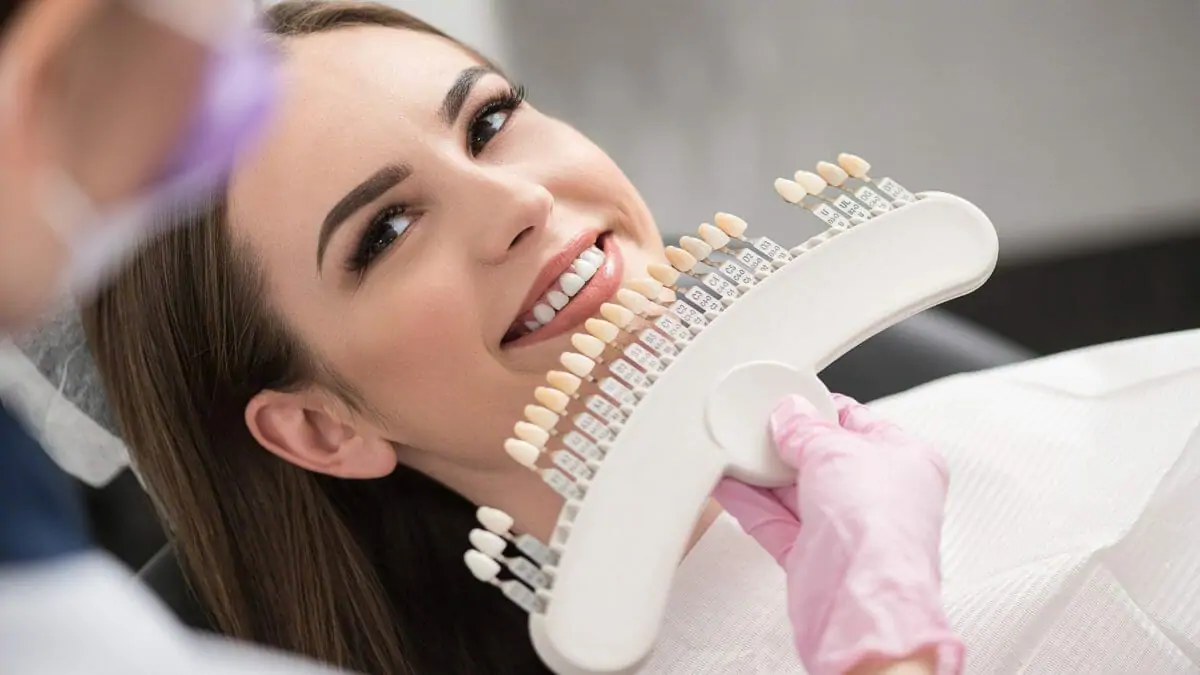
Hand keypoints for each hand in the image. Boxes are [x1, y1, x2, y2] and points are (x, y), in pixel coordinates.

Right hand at [713, 394, 962, 674]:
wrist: (861, 607)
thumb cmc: (879, 531)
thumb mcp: (837, 451)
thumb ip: (807, 430)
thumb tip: (789, 415)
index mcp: (904, 460)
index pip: (856, 422)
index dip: (820, 409)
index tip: (786, 399)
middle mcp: (876, 495)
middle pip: (821, 457)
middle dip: (785, 444)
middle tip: (751, 423)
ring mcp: (844, 529)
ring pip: (793, 491)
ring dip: (761, 472)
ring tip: (730, 447)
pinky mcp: (812, 558)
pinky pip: (773, 520)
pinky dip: (748, 502)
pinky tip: (727, 482)